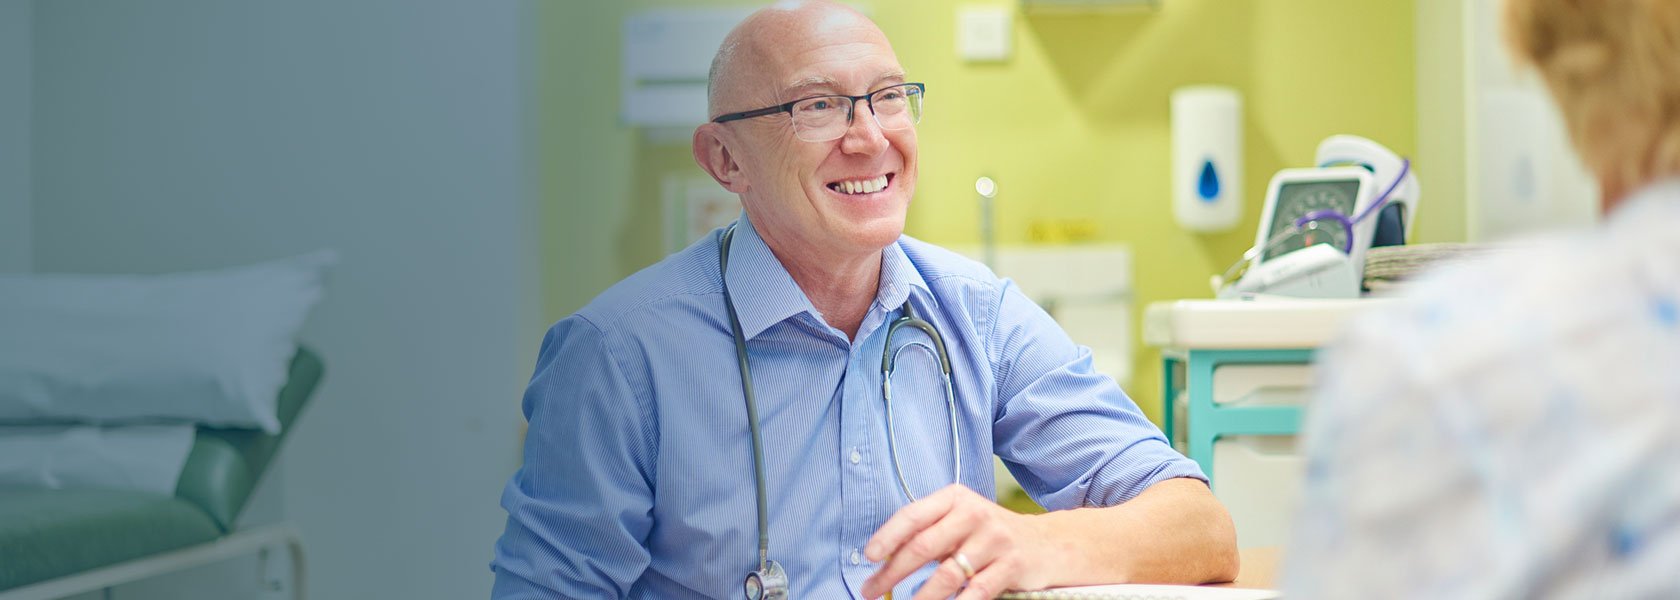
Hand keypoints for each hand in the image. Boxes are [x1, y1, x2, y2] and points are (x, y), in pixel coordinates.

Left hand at [860, 484, 1051, 599]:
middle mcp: (973, 514)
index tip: (869, 556)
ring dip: (921, 597)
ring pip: (947, 574)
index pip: (913, 515)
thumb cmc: (989, 534)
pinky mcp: (1011, 565)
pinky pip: (977, 591)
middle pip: (924, 546)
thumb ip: (928, 533)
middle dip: (892, 572)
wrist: (1046, 543)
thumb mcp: (959, 521)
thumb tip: (883, 557)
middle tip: (872, 589)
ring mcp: (994, 539)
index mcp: (954, 498)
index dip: (887, 536)